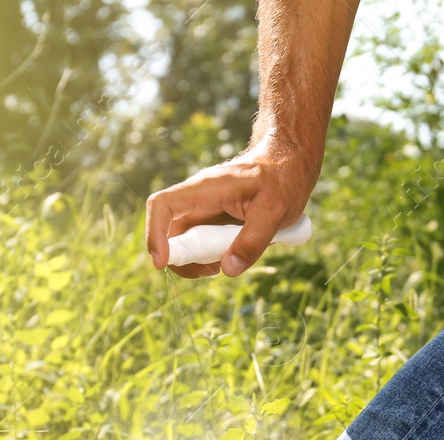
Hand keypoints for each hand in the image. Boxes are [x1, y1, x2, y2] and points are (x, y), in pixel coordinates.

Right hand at [145, 141, 318, 279]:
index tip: (161, 262)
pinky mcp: (213, 219)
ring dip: (197, 260)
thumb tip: (229, 270)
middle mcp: (198, 198)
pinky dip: (210, 255)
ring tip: (226, 265)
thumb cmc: (282, 180)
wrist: (288, 163)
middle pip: (170, 231)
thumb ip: (252, 242)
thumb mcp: (275, 212)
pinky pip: (202, 241)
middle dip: (182, 258)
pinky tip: (231, 257)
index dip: (155, 234)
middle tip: (211, 271)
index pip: (163, 206)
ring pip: (185, 240)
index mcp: (205, 189)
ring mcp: (204, 209)